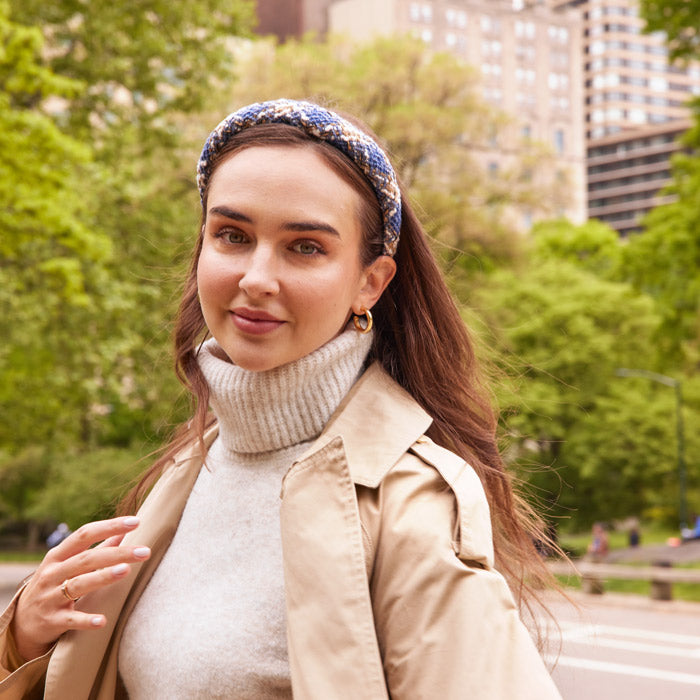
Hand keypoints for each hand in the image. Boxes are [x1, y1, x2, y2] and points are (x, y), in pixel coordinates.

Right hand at [10, 516, 150, 661]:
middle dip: (117, 554)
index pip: (85, 535)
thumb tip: (122, 532)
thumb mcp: (67, 564)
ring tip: (126, 570)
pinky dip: (86, 620)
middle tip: (145, 551)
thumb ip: (94, 549)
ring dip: (103, 577)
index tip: (135, 522)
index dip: (109, 526)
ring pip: (79, 584)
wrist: (22, 623)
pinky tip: (102, 620)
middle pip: (87, 559)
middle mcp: (53, 573)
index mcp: (58, 555)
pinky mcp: (52, 621)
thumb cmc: (53, 585)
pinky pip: (71, 620)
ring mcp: (50, 597)